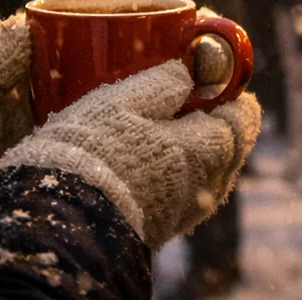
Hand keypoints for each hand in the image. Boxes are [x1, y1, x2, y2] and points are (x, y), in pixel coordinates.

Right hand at [0, 60, 260, 248]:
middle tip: (193, 99)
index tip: (217, 79)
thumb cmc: (90, 154)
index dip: (233, 95)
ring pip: (212, 174)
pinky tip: (156, 165)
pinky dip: (183, 176)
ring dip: (202, 150)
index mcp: (206, 149)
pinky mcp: (163, 230)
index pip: (243, 118)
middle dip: (219, 122)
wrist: (57, 224)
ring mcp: (186, 212)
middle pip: (231, 147)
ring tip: (172, 130)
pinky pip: (188, 196)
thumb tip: (186, 71)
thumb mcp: (122, 101)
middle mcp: (206, 186)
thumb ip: (162, 83)